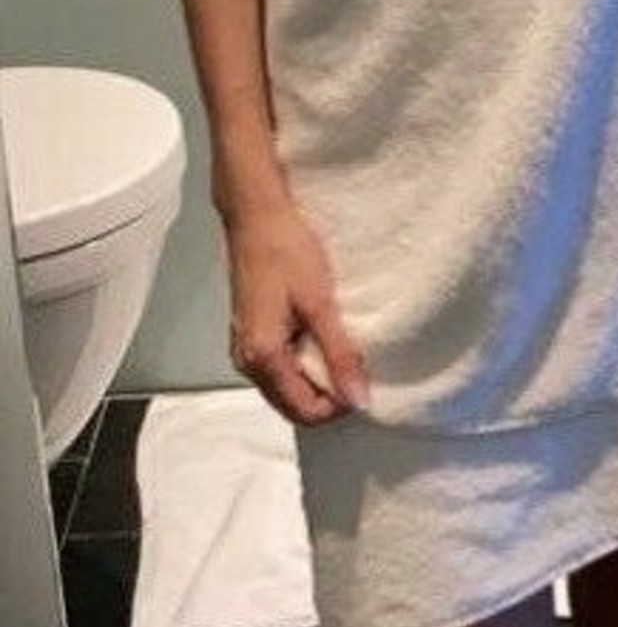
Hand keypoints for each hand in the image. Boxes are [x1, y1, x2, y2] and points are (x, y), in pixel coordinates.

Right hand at [225, 198, 367, 426]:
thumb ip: (340, 354)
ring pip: (285, 388)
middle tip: (355, 367)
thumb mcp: (320, 303)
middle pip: (293, 405)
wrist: (257, 215)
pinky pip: (278, 367)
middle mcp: (246, 361)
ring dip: (315, 379)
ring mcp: (245, 348)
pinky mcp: (250, 334)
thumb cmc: (286, 251)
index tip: (363, 379)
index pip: (305, 411)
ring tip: (340, 350)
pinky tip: (321, 338)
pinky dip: (302, 363)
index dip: (339, 404)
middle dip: (326, 395)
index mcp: (262, 358)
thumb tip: (359, 399)